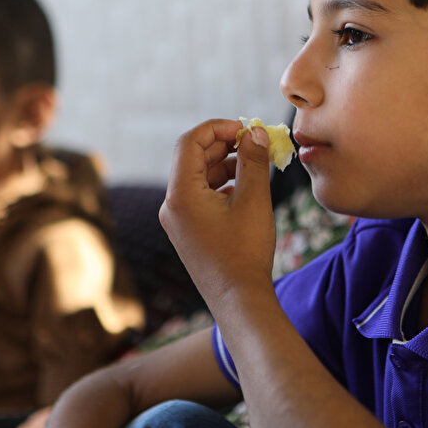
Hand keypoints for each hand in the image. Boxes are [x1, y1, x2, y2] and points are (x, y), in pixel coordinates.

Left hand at [158, 118, 277, 302]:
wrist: (239, 299)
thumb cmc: (246, 250)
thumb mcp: (253, 199)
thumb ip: (253, 160)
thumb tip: (255, 132)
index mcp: (180, 194)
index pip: (190, 142)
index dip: (217, 128)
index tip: (245, 128)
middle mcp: (172, 205)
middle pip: (192, 158)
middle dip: (224, 145)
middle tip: (254, 142)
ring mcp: (178, 219)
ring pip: (198, 177)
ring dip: (225, 164)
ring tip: (255, 163)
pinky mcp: (188, 230)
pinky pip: (200, 196)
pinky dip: (221, 184)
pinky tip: (245, 186)